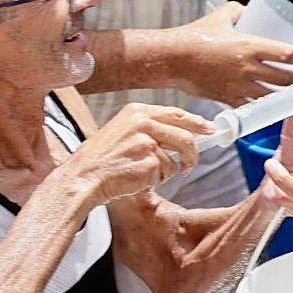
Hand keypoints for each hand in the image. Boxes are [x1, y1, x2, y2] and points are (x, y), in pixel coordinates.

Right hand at [58, 103, 213, 207]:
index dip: (198, 123)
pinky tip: (136, 179)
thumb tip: (183, 133)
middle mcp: (143, 123)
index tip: (210, 130)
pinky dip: (155, 181)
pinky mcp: (149, 162)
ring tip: (143, 174)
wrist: (82, 177)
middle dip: (192, 154)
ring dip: (165, 172)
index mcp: (137, 111)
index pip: (177, 114)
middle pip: (185, 137)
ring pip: (174, 160)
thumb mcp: (123, 131)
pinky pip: (164, 174)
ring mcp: (147, 142)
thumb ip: (150, 128)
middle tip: (189, 165)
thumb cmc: (102, 159)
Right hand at [170, 4, 292, 105]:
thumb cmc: (194, 36)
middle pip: (285, 78)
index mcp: (250, 45)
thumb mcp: (220, 16)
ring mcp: (239, 85)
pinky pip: (252, 106)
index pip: (287, 54)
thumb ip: (237, 10)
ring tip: (291, 91)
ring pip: (272, 95)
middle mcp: (248, 67)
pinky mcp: (228, 98)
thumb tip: (247, 10)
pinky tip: (269, 104)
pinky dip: (262, 106)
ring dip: (286, 94)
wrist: (171, 58)